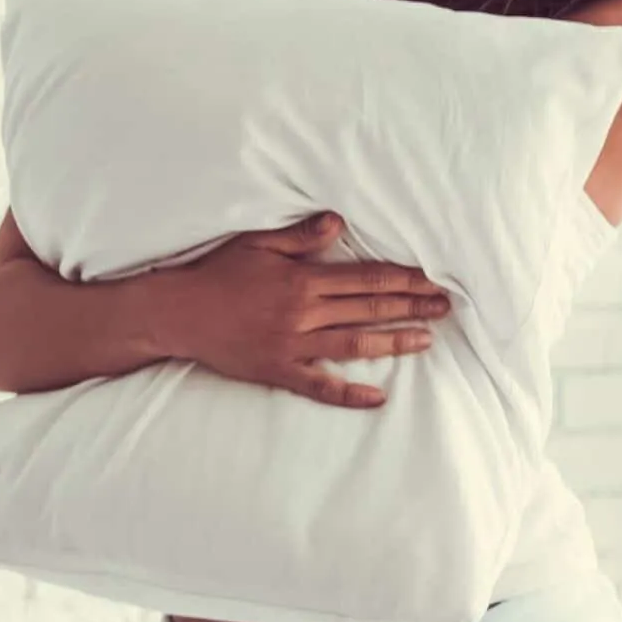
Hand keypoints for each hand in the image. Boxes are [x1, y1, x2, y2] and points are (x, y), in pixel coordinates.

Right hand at [169, 214, 455, 406]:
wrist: (175, 313)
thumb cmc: (216, 273)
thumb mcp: (256, 243)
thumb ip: (301, 236)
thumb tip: (339, 222)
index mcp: (303, 279)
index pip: (366, 277)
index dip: (404, 277)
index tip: (432, 277)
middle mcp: (303, 312)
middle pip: (369, 308)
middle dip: (411, 305)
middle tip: (446, 305)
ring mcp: (292, 345)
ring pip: (353, 345)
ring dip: (393, 342)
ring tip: (426, 339)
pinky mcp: (278, 371)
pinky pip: (319, 387)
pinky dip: (349, 394)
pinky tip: (377, 398)